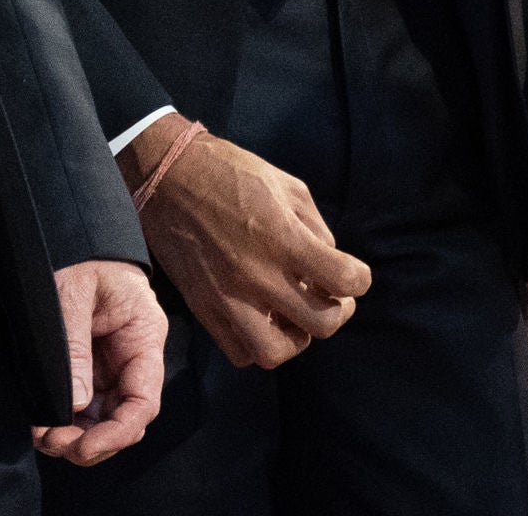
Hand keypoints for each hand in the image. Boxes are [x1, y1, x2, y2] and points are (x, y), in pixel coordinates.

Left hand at [34, 259, 164, 464]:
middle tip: (53, 442)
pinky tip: (42, 422)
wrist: (69, 232)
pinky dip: (65, 419)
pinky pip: (84, 403)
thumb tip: (76, 405)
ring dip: (76, 434)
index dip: (118, 432)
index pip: (144, 400)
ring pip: (103, 416)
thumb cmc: (78, 254)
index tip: (83, 447)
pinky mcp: (89, 364)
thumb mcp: (72, 294)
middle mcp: (132, 355)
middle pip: (124, 416)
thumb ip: (75, 349)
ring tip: (43, 436)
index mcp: (143, 335)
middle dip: (92, 439)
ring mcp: (110, 362)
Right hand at [123, 114, 370, 368]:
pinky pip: (238, 353)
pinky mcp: (203, 309)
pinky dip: (257, 346)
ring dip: (295, 338)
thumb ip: (315, 228)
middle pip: (321, 324)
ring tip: (294, 316)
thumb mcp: (287, 186)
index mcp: (283, 238)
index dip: (360, 279)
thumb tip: (330, 263)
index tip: (352, 274)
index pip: (345, 281)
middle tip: (329, 296)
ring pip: (275, 353)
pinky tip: (263, 321)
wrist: (168, 177)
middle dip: (336, 311)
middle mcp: (258, 275)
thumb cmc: (231, 172)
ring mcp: (227, 298)